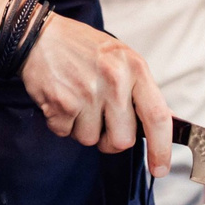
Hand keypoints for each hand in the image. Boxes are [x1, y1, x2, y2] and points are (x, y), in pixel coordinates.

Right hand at [20, 13, 172, 173]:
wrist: (38, 36)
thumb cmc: (81, 47)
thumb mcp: (121, 58)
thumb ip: (141, 89)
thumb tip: (165, 119)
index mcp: (135, 68)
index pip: (157, 117)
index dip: (161, 148)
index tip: (160, 168)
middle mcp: (114, 81)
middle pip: (123, 140)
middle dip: (111, 140)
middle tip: (101, 120)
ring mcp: (88, 93)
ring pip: (92, 140)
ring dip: (82, 128)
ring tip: (77, 101)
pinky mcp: (62, 103)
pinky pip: (66, 133)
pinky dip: (61, 123)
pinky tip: (60, 99)